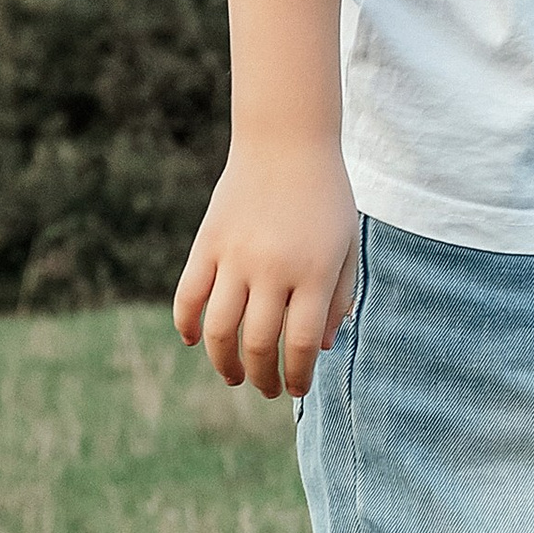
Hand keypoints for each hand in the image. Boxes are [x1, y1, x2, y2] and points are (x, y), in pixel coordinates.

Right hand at [174, 143, 358, 399]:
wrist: (286, 142)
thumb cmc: (325, 197)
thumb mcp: (346, 245)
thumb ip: (338, 298)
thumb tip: (319, 349)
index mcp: (314, 272)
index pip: (300, 344)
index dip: (296, 376)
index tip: (295, 390)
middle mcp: (273, 269)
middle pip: (257, 344)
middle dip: (262, 377)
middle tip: (266, 389)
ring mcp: (236, 256)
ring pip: (218, 329)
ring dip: (223, 363)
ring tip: (233, 376)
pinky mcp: (207, 243)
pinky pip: (188, 296)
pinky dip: (187, 325)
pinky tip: (195, 340)